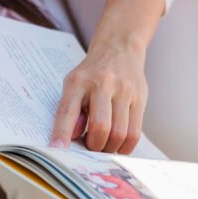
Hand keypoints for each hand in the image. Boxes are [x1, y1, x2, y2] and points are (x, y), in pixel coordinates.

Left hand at [50, 0, 161, 152]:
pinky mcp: (140, 97)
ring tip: (103, 145)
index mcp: (79, 81)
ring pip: (120, 133)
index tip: (57, 151)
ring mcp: (124, 90)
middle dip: (93, 146)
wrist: (120, 47)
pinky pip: (135, 132)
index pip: (68, 111)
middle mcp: (103, 83)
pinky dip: (125, 147)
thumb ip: (70, 110)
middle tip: (90, 147)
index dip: (62, 133)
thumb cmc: (92, 73)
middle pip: (100, 127)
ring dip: (109, 148)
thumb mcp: (74, 83)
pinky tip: (118, 145)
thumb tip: (71, 139)